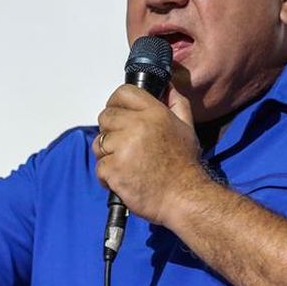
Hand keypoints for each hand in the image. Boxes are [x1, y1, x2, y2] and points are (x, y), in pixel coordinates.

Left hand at [93, 84, 208, 225]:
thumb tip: (167, 88)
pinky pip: (99, 166)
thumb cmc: (184, 166)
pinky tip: (125, 179)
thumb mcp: (187, 127)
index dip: (117, 103)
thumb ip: (177, 103)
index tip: (119, 114)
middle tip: (126, 147)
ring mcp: (123, 147)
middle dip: (111, 132)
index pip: (123, 93)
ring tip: (127, 165)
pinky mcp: (113, 168)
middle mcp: (137, 126)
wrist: (184, 198)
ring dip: (108, 154)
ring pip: (99, 142)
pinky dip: (108, 176)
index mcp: (154, 113)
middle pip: (106, 117)